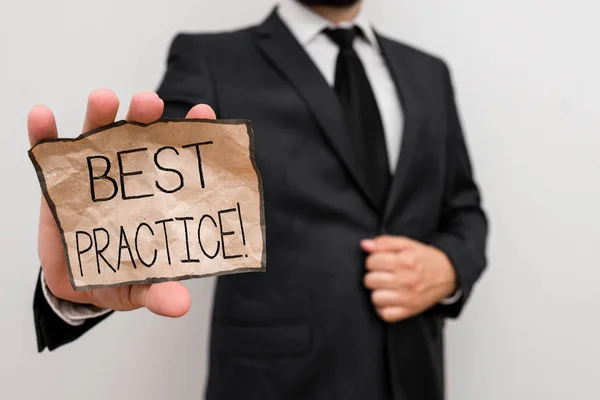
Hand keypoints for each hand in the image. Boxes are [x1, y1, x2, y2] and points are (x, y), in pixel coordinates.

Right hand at [28, 89, 215, 316]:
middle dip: (145, 115)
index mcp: (157, 194)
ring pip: (98, 133)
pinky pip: (50, 150)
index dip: (193, 134)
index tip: (203, 112)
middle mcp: (130, 175)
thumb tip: (179, 305)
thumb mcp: (139, 285)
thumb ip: (158, 291)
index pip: (179, 158)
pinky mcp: (58, 179)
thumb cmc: (118, 275)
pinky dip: (45, 133)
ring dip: (101, 113)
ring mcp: (94, 173)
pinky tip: (42, 117)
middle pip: (140, 136)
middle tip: (149, 103)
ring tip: (104, 99)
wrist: (75, 282)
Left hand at [361, 235, 456, 322]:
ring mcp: (409, 298)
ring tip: (385, 287)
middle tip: (382, 274)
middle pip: (370, 280)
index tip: (379, 261)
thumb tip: (364, 245)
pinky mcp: (410, 311)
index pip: (372, 262)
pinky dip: (383, 308)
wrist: (449, 275)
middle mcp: (407, 280)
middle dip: (373, 275)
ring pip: (375, 298)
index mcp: (406, 261)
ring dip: (377, 292)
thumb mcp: (407, 244)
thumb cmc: (425, 259)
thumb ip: (384, 242)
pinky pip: (385, 314)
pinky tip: (389, 299)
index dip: (372, 260)